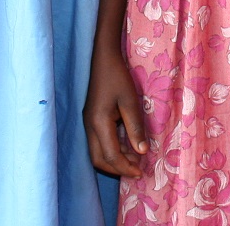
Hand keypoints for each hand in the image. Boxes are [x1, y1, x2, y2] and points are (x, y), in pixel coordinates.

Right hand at [84, 48, 146, 177]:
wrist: (102, 58)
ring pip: (97, 153)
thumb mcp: (130, 101)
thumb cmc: (118, 77)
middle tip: (137, 169)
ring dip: (114, 160)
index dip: (126, 167)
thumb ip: (135, 127)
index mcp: (99, 123)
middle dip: (117, 168)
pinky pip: (98, 143)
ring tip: (134, 158)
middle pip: (99, 159)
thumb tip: (142, 152)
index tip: (141, 172)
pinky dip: (111, 149)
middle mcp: (89, 127)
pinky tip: (126, 145)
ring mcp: (88, 123)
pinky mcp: (90, 119)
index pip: (111, 155)